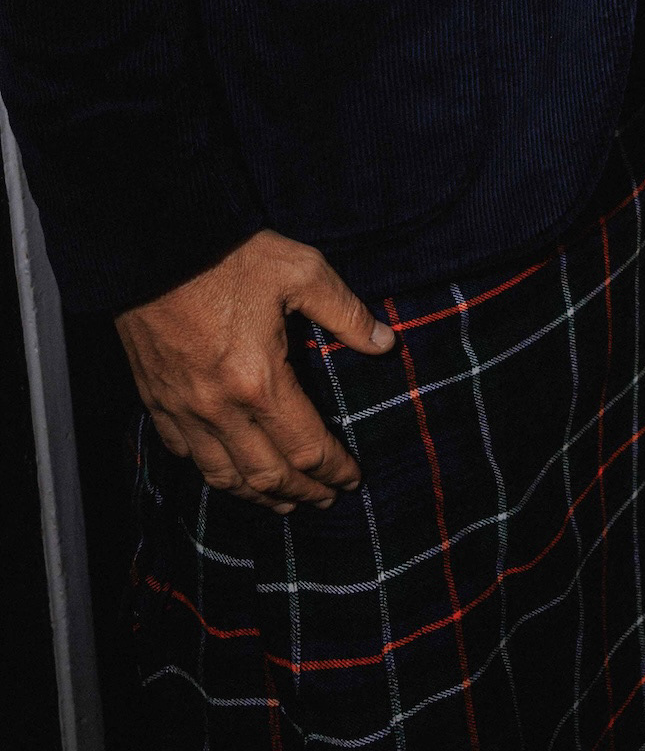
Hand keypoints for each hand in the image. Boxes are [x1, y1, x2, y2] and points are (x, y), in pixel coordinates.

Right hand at [116, 229, 394, 512]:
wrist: (154, 246)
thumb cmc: (230, 256)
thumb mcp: (301, 270)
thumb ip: (345, 312)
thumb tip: (384, 343)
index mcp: (260, 382)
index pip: (306, 449)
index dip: (333, 470)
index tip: (352, 480)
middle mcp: (219, 409)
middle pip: (266, 476)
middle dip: (301, 494)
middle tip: (325, 501)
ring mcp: (183, 409)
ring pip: (222, 475)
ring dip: (256, 496)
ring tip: (281, 503)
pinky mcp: (156, 399)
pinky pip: (183, 452)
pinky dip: (209, 471)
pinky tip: (224, 470)